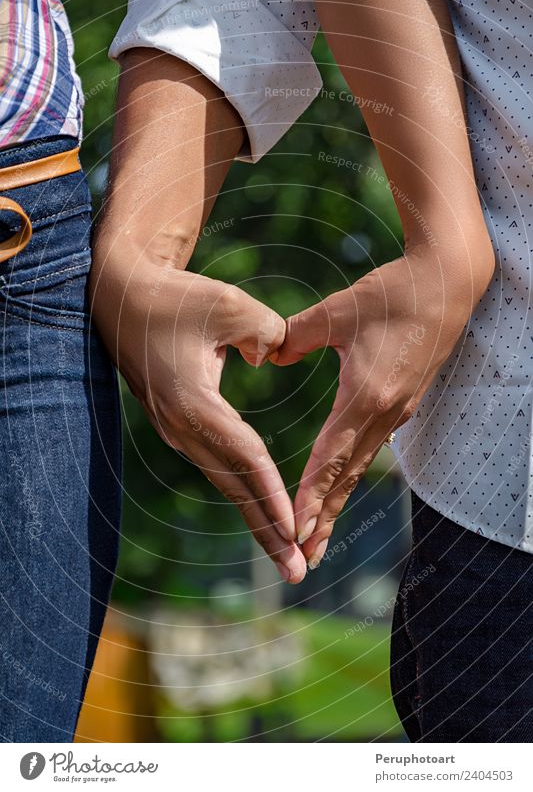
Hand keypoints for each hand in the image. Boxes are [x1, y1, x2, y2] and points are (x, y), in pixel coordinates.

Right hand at [90, 253, 307, 583]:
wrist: (123, 300)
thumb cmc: (177, 298)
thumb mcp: (230, 306)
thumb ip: (269, 334)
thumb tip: (282, 356)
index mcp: (194, 404)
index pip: (244, 456)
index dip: (272, 493)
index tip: (295, 530)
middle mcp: (182, 429)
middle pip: (234, 487)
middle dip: (267, 531)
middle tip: (297, 573)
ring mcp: (177, 432)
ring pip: (225, 483)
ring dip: (257, 521)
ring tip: (285, 559)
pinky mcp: (180, 428)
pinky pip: (218, 468)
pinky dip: (244, 495)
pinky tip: (261, 515)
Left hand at [271, 247, 493, 568]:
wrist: (448, 283)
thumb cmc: (391, 292)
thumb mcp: (337, 310)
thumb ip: (297, 335)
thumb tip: (269, 355)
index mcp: (365, 395)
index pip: (330, 458)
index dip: (310, 497)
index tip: (294, 529)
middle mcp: (384, 413)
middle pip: (348, 476)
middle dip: (326, 518)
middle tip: (306, 556)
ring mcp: (398, 410)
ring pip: (361, 465)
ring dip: (339, 500)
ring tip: (322, 532)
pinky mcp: (404, 401)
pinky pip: (373, 446)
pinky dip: (353, 471)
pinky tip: (341, 482)